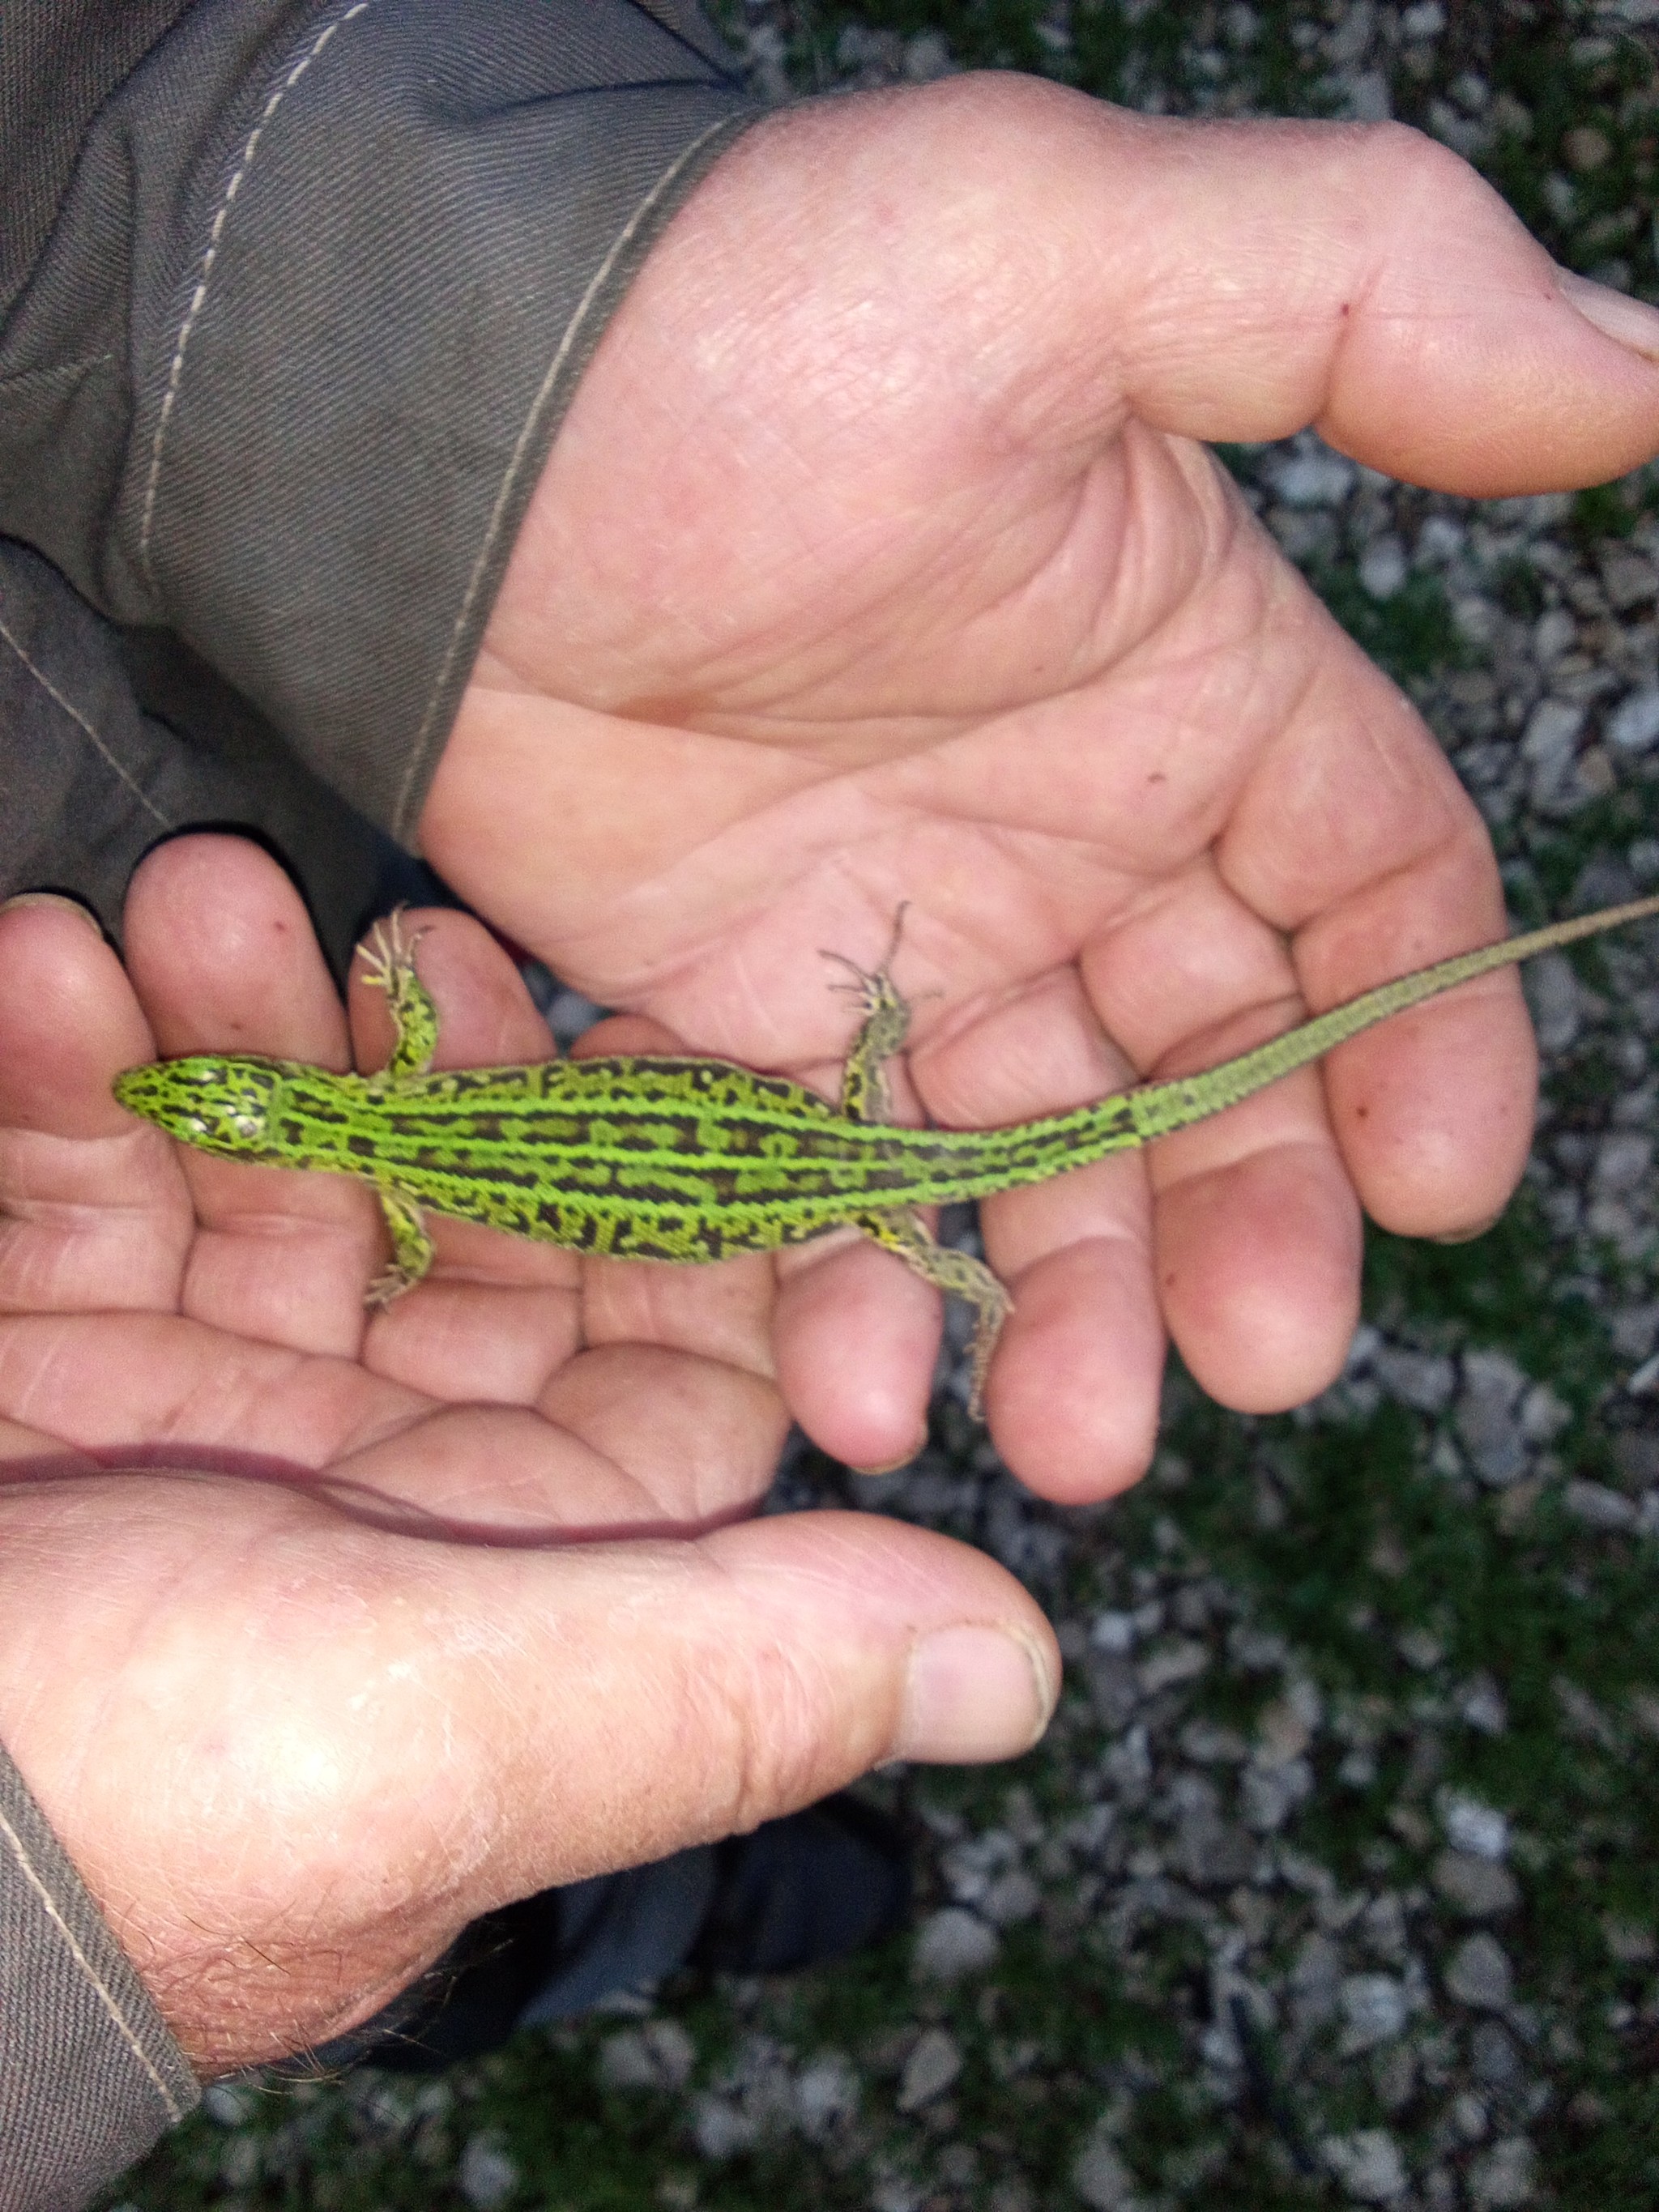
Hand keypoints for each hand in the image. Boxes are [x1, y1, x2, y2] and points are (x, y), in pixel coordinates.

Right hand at [0, 841, 1057, 2073]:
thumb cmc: (117, 1794)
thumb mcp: (444, 1731)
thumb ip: (731, 1675)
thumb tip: (1024, 1668)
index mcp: (491, 1581)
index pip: (659, 1355)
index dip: (672, 1190)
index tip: (641, 1042)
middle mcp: (351, 1499)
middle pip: (451, 1226)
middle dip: (426, 1066)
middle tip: (387, 928)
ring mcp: (175, 1419)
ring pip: (262, 1169)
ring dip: (233, 1024)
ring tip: (188, 905)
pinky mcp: (21, 1360)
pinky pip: (73, 1178)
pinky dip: (60, 1065)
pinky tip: (37, 968)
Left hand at [422, 80, 1658, 1494]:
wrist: (429, 427)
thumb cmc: (741, 328)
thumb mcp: (1058, 249)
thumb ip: (1358, 300)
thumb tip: (1635, 373)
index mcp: (1191, 689)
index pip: (1371, 894)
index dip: (1424, 1042)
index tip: (1433, 1189)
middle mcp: (1070, 835)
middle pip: (1219, 1078)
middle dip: (1252, 1226)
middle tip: (1254, 1365)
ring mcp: (905, 938)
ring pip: (1037, 1168)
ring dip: (1067, 1307)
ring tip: (1065, 1436)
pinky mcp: (737, 1013)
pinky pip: (827, 1182)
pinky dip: (847, 1284)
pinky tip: (856, 1383)